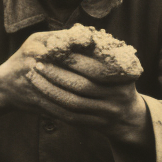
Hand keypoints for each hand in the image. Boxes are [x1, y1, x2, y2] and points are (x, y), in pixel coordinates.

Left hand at [0, 34, 148, 143]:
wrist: (128, 116)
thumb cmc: (116, 82)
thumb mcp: (117, 66)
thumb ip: (98, 54)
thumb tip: (71, 36)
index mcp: (123, 78)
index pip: (95, 68)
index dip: (73, 59)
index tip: (54, 49)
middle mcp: (116, 97)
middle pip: (82, 86)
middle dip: (57, 73)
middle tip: (38, 63)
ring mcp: (105, 113)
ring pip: (72, 102)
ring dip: (49, 89)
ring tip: (34, 77)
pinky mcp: (94, 125)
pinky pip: (69, 116)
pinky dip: (52, 105)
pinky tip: (39, 95)